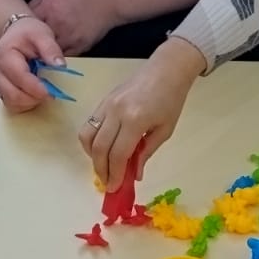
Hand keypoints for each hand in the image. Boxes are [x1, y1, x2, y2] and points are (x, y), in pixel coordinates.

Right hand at [0, 16, 65, 111]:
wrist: (16, 33)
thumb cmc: (28, 33)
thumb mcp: (42, 34)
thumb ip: (51, 49)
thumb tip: (60, 66)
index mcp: (5, 55)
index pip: (19, 77)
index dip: (36, 88)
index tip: (51, 92)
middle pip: (13, 95)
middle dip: (34, 98)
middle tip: (50, 92)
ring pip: (12, 103)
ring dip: (30, 103)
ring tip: (42, 90)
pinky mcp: (1, 89)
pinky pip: (12, 104)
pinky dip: (25, 104)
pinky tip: (34, 93)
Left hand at [29, 0, 115, 55]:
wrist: (109, 1)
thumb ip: (37, 4)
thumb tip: (22, 16)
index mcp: (50, 7)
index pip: (26, 23)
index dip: (21, 29)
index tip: (17, 34)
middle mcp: (58, 23)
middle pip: (35, 40)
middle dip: (30, 43)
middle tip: (24, 48)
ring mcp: (70, 37)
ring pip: (48, 52)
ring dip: (42, 53)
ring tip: (38, 53)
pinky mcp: (80, 47)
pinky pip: (62, 56)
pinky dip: (56, 56)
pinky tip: (53, 55)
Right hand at [78, 37, 206, 189]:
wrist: (165, 70)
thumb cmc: (171, 100)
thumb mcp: (164, 130)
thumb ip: (147, 152)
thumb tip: (134, 175)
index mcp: (135, 120)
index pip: (117, 154)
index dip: (114, 174)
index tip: (114, 188)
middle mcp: (116, 112)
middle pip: (99, 148)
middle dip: (101, 170)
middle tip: (107, 182)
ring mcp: (106, 105)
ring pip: (87, 136)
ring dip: (92, 156)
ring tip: (103, 167)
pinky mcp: (102, 101)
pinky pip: (89, 125)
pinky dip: (91, 141)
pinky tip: (102, 149)